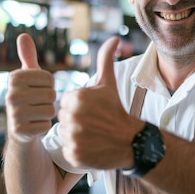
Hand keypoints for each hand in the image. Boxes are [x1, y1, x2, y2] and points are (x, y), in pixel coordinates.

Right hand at [5, 33, 56, 142]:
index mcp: (14, 78)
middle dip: (49, 101)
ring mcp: (14, 114)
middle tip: (37, 104)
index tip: (37, 90)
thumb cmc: (28, 98)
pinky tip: (34, 126)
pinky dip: (44, 126)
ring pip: (50, 110)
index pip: (49, 78)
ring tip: (36, 114)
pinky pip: (46, 125)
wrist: (20, 129)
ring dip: (48, 114)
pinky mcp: (20, 131)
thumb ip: (28, 57)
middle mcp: (10, 95)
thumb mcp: (28, 77)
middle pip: (51, 94)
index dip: (48, 86)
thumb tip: (23, 35)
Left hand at [58, 36, 142, 169]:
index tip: (92, 112)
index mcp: (77, 98)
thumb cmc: (116, 110)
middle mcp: (74, 117)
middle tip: (93, 124)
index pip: (66, 102)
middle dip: (75, 121)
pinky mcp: (75, 155)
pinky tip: (91, 147)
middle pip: (63, 119)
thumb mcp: (109, 84)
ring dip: (75, 136)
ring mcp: (74, 137)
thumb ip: (105, 59)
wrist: (131, 140)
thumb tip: (114, 38)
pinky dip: (78, 151)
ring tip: (92, 135)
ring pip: (64, 134)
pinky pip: (68, 150)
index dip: (78, 107)